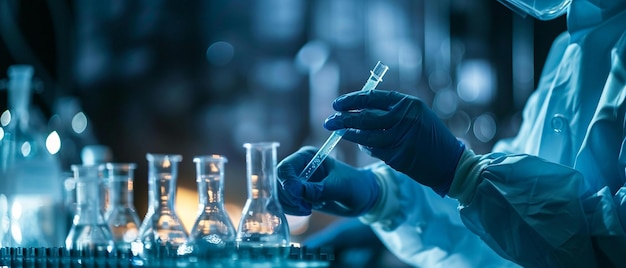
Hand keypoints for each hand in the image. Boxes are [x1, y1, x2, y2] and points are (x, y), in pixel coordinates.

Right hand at [276, 146, 379, 216]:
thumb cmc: (355, 186)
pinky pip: (285, 202)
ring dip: (290, 205)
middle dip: (288, 197)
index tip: (298, 197)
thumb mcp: (338, 187)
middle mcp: (300, 166)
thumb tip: (292, 189)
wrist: (363, 198)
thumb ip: (316, 189)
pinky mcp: (298, 194)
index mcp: (307, 156)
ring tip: (307, 209)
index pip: (285, 168)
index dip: (287, 184)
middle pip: (278, 181)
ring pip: (279, 193)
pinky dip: (291, 209)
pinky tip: (306, 210)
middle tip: (305, 207)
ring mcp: (298, 181)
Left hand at [324, 90, 464, 194]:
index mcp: (408, 104)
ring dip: (348, 134)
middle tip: (329, 120)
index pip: (372, 98)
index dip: (351, 101)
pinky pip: (374, 151)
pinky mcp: (398, 158)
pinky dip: (364, 146)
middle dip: (343, 118)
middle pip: (365, 117)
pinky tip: (359, 144)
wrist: (450, 162)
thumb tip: (358, 108)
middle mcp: (404, 119)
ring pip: (365, 136)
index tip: (337, 104)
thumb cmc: (430, 136)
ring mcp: (401, 139)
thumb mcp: (416, 115)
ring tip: (337, 131)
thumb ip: (391, 110)